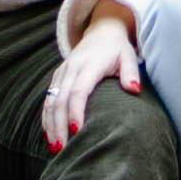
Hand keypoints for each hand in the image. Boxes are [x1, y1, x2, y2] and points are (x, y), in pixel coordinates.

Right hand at [38, 7, 141, 156]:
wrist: (102, 31)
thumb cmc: (117, 49)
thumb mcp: (128, 56)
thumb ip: (131, 72)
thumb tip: (134, 90)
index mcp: (90, 64)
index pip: (79, 90)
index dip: (76, 111)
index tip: (77, 132)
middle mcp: (72, 68)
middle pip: (61, 99)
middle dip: (59, 125)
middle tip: (61, 149)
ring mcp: (62, 72)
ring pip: (50, 100)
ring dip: (50, 124)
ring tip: (54, 147)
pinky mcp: (57, 77)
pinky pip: (48, 99)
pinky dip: (46, 117)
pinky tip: (49, 134)